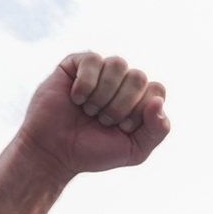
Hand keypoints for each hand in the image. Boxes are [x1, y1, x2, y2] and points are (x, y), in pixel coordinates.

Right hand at [15, 52, 169, 180]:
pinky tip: (75, 99)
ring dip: (103, 95)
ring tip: (89, 111)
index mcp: (138, 98)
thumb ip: (158, 130)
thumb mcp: (135, 151)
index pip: (156, 89)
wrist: (54, 154)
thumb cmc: (92, 152)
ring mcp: (99, 70)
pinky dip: (86, 85)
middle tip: (103, 121)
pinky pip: (93, 59)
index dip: (140, 111)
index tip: (122, 128)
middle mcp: (121, 81)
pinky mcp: (76, 64)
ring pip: (118, 64)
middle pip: (139, 76)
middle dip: (121, 106)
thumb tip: (158, 101)